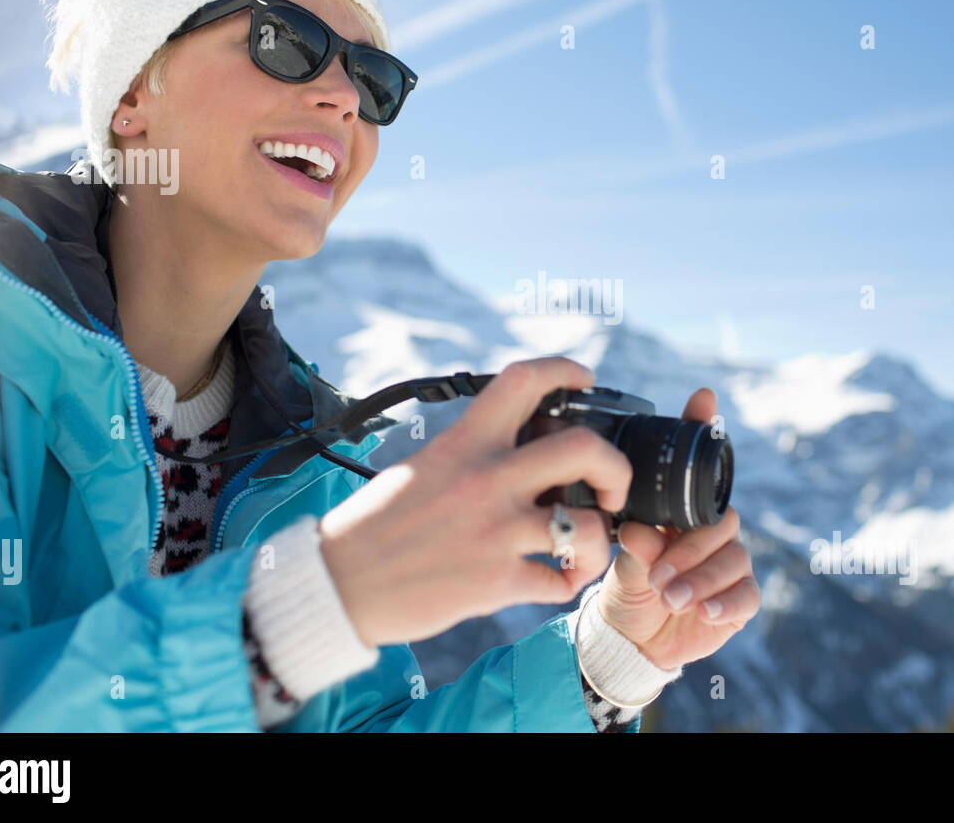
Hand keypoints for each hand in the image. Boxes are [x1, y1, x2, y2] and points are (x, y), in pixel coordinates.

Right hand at [318, 357, 629, 646]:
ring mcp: (495, 533)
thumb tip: (526, 442)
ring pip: (588, 527)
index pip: (524, 381)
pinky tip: (556, 579)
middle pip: (584, 449)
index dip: (565, 369)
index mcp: (465, 443)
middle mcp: (486, 480)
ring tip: (585, 546)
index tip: (585, 379)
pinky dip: (568, 583)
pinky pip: (561, 583)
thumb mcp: (424, 466)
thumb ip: (475, 452)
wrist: (337, 583)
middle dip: (615, 468)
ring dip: (598, 540)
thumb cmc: (378, 525)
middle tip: (611, 489)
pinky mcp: (496, 583)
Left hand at [594, 388, 759, 670]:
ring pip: (733, 559)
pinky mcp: (740, 601)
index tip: (702, 399)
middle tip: (657, 574)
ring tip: (669, 596)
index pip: (699, 468)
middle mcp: (712, 532)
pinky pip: (746, 595)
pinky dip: (725, 602)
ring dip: (700, 579)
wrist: (631, 638)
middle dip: (689, 549)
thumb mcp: (624, 562)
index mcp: (683, 512)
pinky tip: (704, 611)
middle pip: (721, 523)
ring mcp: (731, 564)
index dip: (704, 430)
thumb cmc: (629, 586)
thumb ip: (637, 544)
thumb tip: (638, 530)